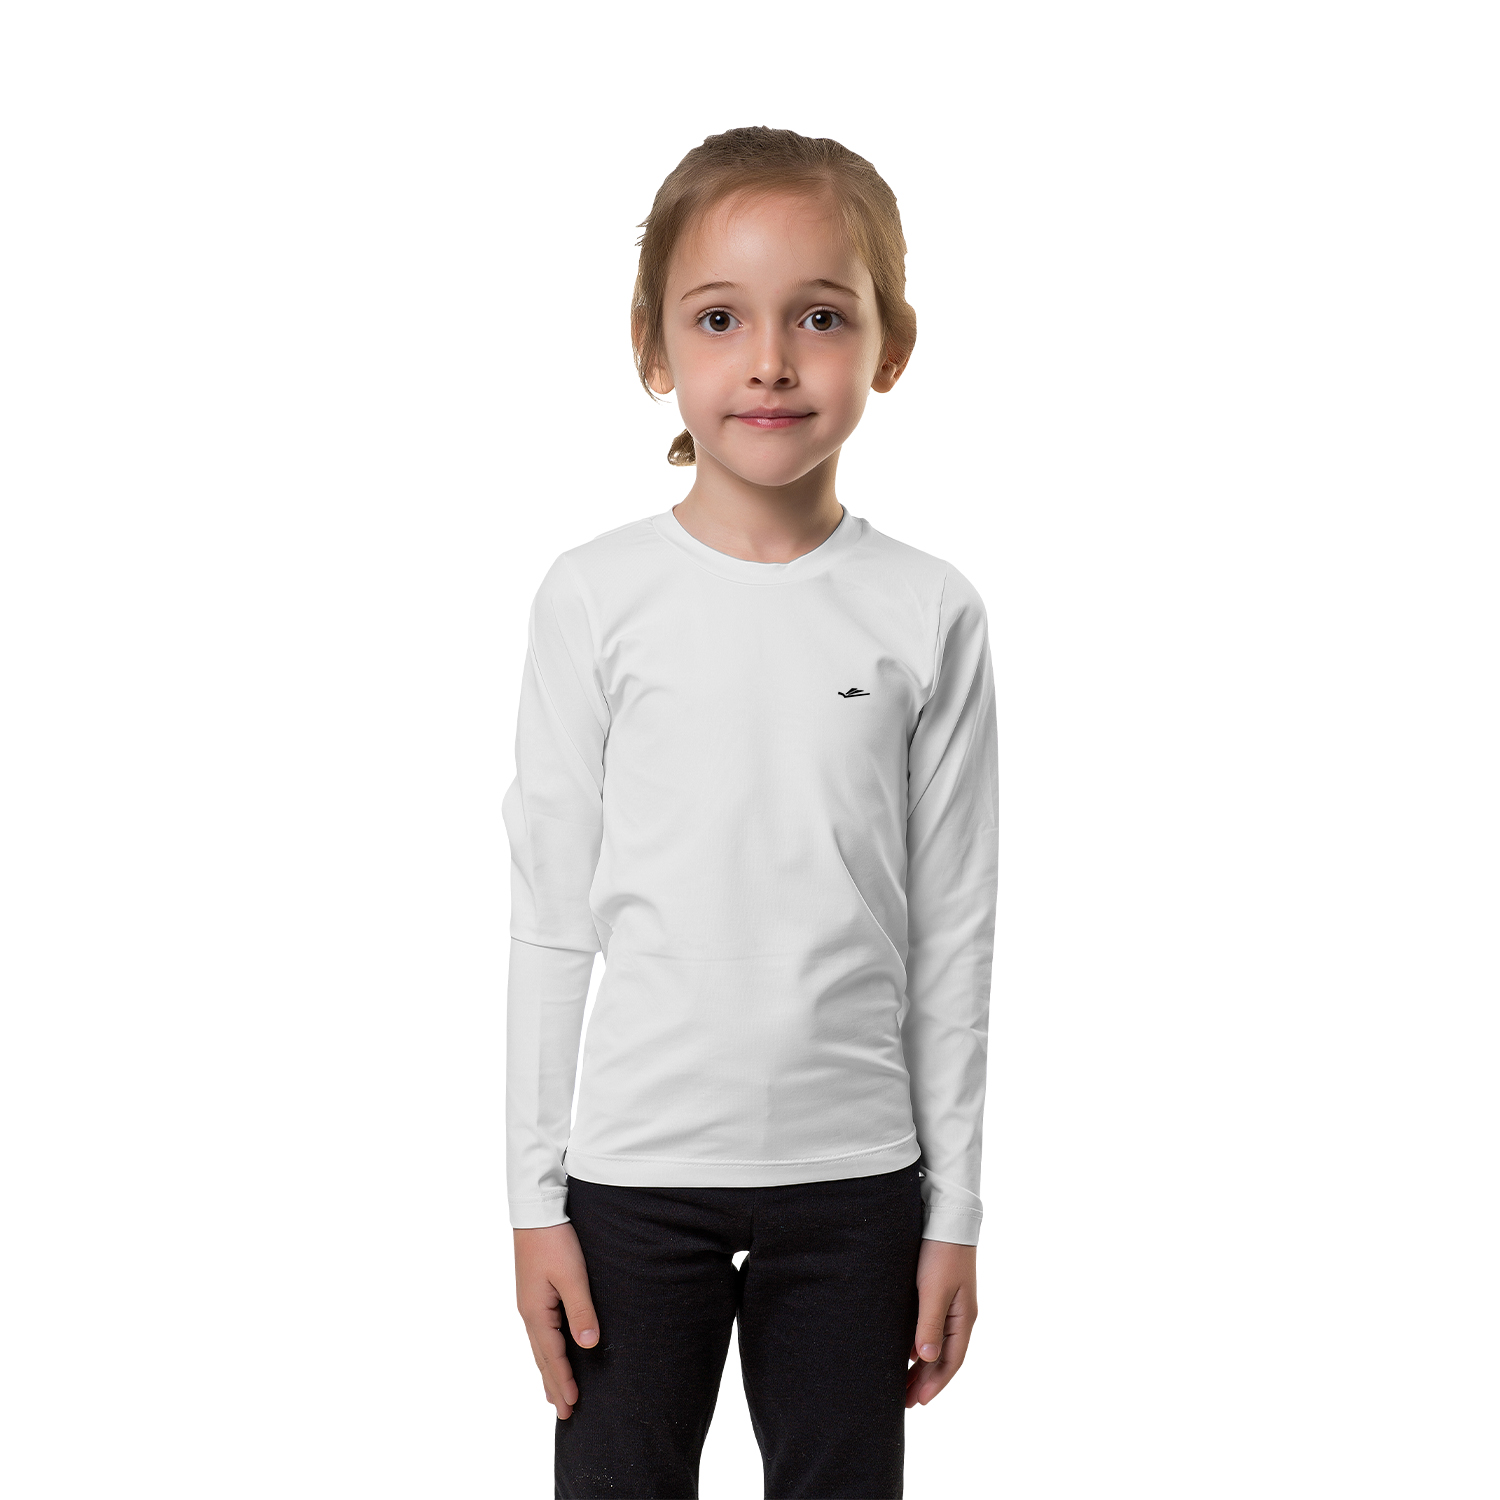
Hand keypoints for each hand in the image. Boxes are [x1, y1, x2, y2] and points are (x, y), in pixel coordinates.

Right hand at [514, 1222, 600, 1418]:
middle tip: (564, 1414)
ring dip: (548, 1371)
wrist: (536, 1210)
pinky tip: (550, 1353)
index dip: (564, 1381)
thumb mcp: (572, 1276)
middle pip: (542, 1358)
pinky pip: (540, 1333)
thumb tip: (588, 1346)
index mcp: (536, 1313)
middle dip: (554, 1385)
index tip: (572, 1406)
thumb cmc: (555, 1240)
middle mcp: (529, 1312)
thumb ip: (580, 1311)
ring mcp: (529, 1303)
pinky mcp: (534, 1293)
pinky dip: (546, 1351)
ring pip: (540, 1347)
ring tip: (555, 1394)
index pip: (552, 1356)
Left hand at [906, 1237, 977, 1406]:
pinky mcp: (938, 1292)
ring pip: (935, 1344)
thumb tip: (926, 1360)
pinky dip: (917, 1344)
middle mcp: (959, 1315)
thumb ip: (929, 1325)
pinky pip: (929, 1328)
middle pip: (943, 1356)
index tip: (918, 1403)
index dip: (935, 1383)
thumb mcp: (934, 1291)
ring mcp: (950, 1304)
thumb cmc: (941, 1253)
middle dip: (925, 1380)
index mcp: (963, 1318)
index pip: (951, 1361)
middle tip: (904, 1402)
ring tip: (901, 1383)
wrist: (946, 1217)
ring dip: (920, 1365)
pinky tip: (904, 1351)